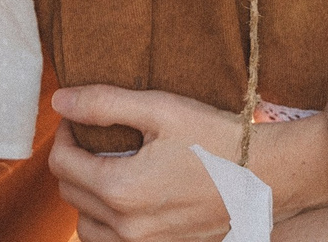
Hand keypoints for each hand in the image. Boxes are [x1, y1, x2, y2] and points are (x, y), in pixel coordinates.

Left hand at [48, 86, 327, 239]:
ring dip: (86, 194)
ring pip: (86, 225)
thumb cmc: (216, 138)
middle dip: (73, 160)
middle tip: (93, 134)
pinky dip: (107, 219)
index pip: (61, 163)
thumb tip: (60, 100)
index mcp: (121, 190)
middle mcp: (127, 227)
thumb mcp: (160, 109)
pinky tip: (128, 193)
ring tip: (108, 165)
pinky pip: (112, 241)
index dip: (64, 132)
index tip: (79, 115)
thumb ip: (104, 104)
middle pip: (69, 193)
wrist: (267, 176)